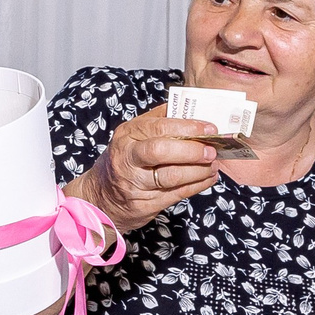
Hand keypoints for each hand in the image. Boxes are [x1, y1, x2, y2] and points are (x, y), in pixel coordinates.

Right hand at [78, 113, 219, 233]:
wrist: (102, 195)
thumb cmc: (125, 159)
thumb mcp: (134, 135)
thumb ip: (160, 121)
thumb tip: (192, 110)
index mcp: (127, 134)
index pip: (160, 127)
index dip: (188, 128)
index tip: (209, 129)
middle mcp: (127, 158)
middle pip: (161, 151)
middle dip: (192, 150)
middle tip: (212, 150)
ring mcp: (134, 183)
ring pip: (171, 176)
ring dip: (198, 171)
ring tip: (213, 165)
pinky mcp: (144, 204)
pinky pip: (176, 194)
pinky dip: (197, 186)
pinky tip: (208, 178)